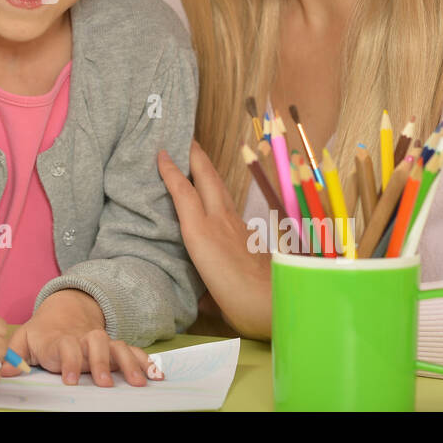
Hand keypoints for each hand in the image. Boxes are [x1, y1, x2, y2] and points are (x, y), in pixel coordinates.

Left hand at [2, 289, 155, 386]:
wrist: (64, 311)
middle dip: (101, 362)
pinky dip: (145, 361)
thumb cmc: (42, 334)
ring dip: (128, 363)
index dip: (69, 361)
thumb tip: (3, 369)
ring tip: (139, 383)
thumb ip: (14, 354)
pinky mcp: (115, 347)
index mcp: (59, 340)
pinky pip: (132, 351)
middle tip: (105, 383)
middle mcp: (83, 339)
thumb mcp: (24, 340)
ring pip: (117, 346)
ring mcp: (101, 342)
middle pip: (96, 342)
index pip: (65, 346)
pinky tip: (156, 374)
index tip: (71, 379)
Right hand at [158, 141, 271, 339]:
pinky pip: (229, 206)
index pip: (184, 193)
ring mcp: (238, 226)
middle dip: (196, 157)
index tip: (162, 154)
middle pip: (208, 179)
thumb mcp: (212, 300)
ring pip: (221, 190)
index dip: (171, 172)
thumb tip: (198, 294)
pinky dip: (218, 194)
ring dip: (208, 172)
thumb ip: (201, 292)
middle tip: (185, 139)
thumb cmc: (240, 302)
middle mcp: (220, 223)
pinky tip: (216, 199)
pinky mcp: (250, 234)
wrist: (280, 302)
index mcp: (202, 234)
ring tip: (198, 162)